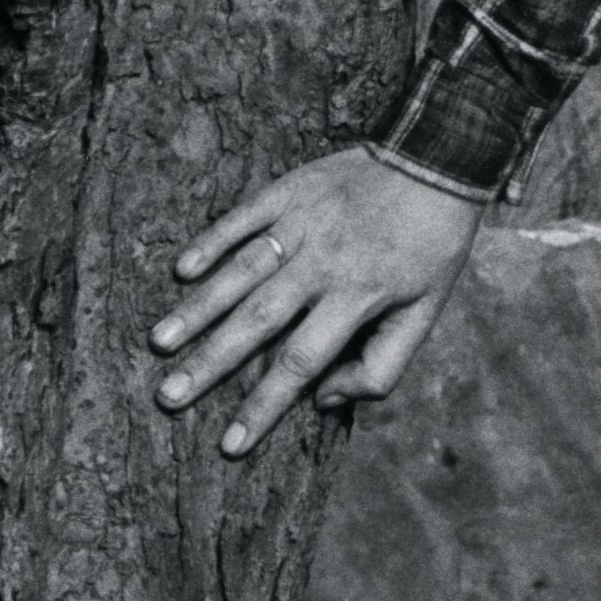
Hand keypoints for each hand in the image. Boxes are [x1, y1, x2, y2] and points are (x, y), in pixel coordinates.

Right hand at [150, 147, 483, 455]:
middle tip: (167, 396)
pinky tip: (182, 270)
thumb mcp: (426, 311)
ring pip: (242, 271)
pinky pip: (244, 217)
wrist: (440, 155)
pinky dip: (213, 241)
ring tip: (160, 342)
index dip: (264, 406)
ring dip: (200, 307)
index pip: (301, 362)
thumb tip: (324, 399)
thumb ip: (382, 364)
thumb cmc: (432, 245)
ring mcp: (304, 222)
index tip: (229, 445)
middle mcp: (324, 261)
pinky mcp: (291, 189)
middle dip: (211, 362)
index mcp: (358, 296)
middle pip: (258, 320)